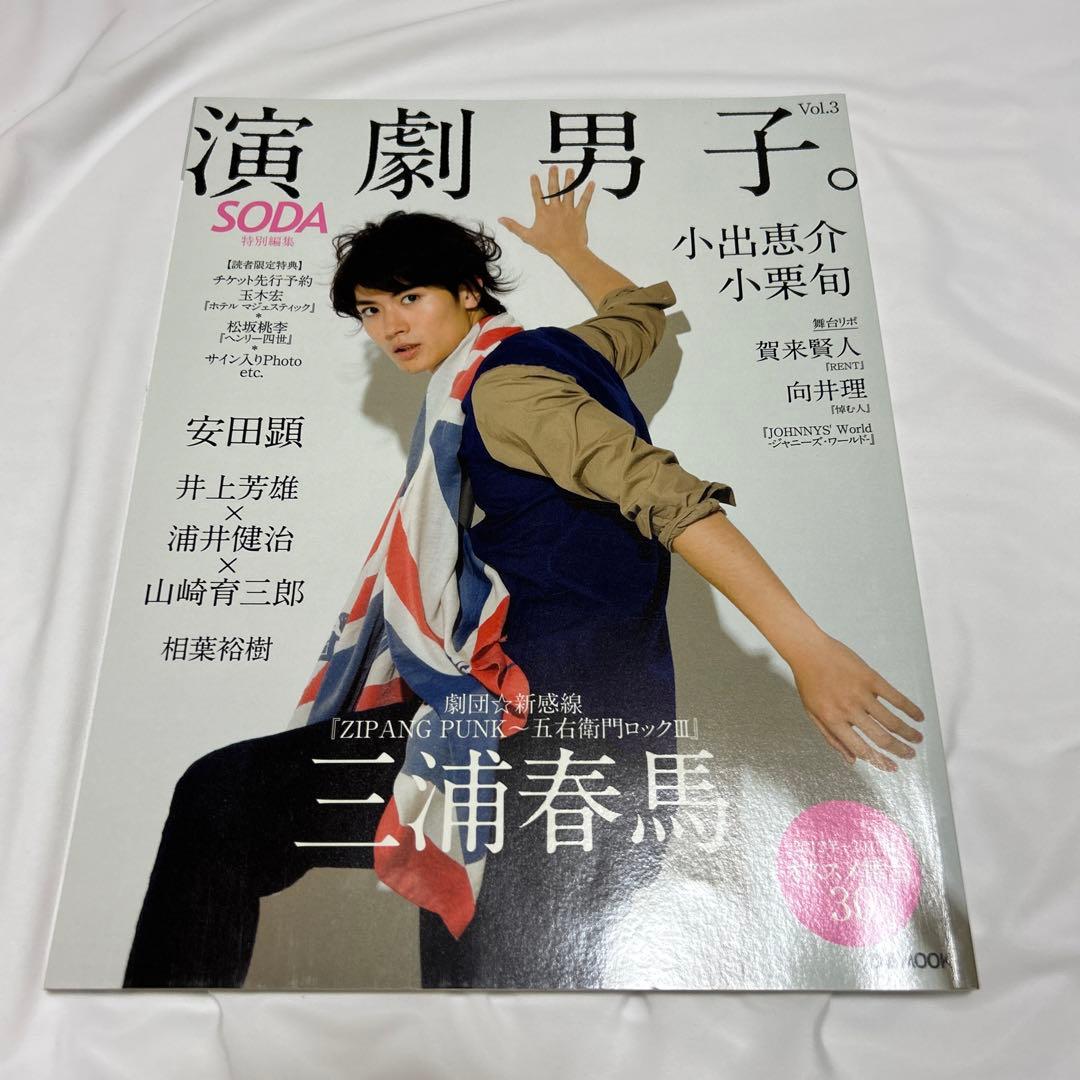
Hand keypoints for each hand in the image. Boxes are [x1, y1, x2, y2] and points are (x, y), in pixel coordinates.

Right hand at [498, 166, 595, 259]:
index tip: (534, 175)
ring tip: (569, 170)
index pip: (537, 195)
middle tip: (554, 167)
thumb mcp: (528, 236)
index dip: (535, 184)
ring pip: (569, 191)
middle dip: (553, 177)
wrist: (568, 252)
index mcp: (543, 212)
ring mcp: (568, 210)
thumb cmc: (548, 246)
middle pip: (554, 189)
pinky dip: (588, 192)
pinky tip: (591, 183)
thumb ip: (514, 226)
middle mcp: (556, 208)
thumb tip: (501, 220)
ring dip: (569, 180)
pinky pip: (584, 201)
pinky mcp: (579, 215)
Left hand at [788, 634, 924, 771]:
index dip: (880, 761)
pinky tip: (919, 716)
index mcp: (833, 720)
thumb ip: (832, 738)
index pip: (862, 748)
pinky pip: (895, 697)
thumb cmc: (809, 683)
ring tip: (918, 739)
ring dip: (908, 732)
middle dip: (899, 750)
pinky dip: (910, 708)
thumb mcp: (813, 713)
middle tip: (910, 755)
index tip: (892, 767)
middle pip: (881, 737)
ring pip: (891, 720)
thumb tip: (852, 760)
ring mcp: (861, 693)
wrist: (809, 651)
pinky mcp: (871, 678)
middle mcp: (849, 709)